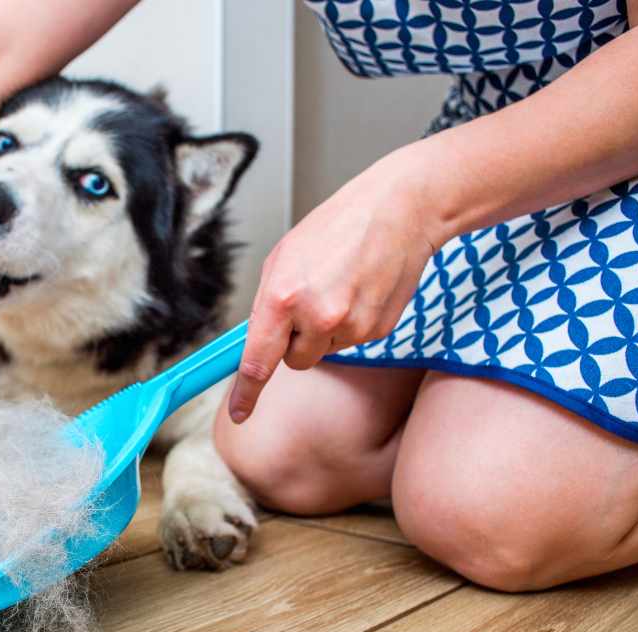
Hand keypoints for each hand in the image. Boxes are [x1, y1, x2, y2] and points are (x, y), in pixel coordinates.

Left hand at [227, 147, 445, 421]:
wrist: (399, 211)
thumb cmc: (337, 228)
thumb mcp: (282, 259)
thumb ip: (267, 306)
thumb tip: (257, 343)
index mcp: (282, 296)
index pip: (258, 361)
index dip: (246, 393)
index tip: (238, 413)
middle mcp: (317, 317)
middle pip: (294, 362)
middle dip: (296, 341)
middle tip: (310, 301)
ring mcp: (352, 327)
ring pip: (324, 352)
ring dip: (325, 330)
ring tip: (339, 287)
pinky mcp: (379, 331)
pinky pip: (352, 343)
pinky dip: (351, 324)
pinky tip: (360, 291)